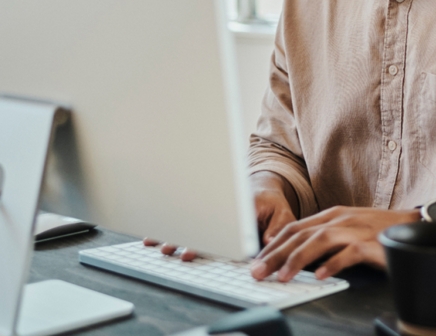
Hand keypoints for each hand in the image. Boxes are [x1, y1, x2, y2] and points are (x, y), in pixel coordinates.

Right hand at [142, 172, 299, 260]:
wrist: (263, 184)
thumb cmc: (271, 201)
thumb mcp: (281, 211)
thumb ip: (277, 226)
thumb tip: (268, 240)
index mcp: (239, 206)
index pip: (219, 224)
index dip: (205, 239)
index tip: (191, 250)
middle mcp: (220, 207)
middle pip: (198, 224)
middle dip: (182, 237)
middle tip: (168, 250)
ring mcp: (211, 210)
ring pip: (188, 221)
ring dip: (172, 232)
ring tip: (155, 242)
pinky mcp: (207, 215)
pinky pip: (187, 220)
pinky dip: (170, 226)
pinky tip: (153, 235)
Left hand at [249, 206, 418, 281]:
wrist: (414, 224)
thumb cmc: (378, 231)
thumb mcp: (346, 230)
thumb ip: (323, 240)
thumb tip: (296, 257)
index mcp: (330, 216)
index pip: (293, 228)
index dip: (272, 245)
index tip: (257, 261)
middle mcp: (339, 220)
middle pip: (300, 235)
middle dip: (275, 254)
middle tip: (258, 272)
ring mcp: (355, 230)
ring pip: (319, 241)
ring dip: (298, 259)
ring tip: (283, 276)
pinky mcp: (372, 244)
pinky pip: (349, 253)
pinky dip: (333, 264)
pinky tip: (321, 276)